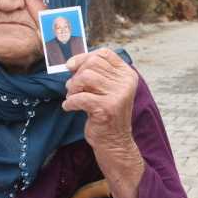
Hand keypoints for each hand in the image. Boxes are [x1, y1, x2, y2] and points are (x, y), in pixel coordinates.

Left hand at [62, 48, 144, 197]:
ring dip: (72, 88)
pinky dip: (70, 102)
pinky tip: (69, 108)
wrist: (115, 143)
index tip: (72, 66)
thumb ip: (96, 73)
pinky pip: (80, 97)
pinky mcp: (106, 108)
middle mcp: (126, 83)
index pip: (104, 54)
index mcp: (128, 75)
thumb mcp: (107, 89)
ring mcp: (118, 95)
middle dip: (76, 75)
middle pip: (92, 64)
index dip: (84, 57)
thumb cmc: (106, 114)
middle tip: (72, 89)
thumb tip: (71, 63)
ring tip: (72, 98)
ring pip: (85, 77)